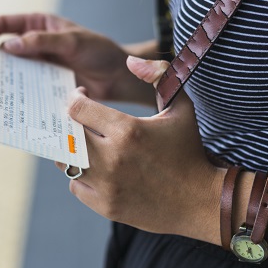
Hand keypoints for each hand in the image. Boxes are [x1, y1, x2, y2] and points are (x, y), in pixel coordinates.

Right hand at [0, 13, 152, 102]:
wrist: (118, 77)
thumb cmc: (99, 51)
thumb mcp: (72, 41)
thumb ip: (42, 41)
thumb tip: (9, 45)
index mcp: (39, 25)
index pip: (7, 23)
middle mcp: (35, 44)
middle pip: (6, 48)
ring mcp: (40, 65)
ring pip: (15, 70)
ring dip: (6, 79)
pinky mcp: (45, 84)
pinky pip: (27, 87)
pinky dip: (20, 93)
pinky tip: (16, 102)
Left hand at [57, 57, 224, 243]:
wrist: (202, 201)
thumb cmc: (188, 150)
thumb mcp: (180, 107)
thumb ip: (159, 75)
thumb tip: (130, 61)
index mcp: (127, 130)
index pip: (77, 108)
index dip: (75, 98)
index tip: (81, 96)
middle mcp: (112, 158)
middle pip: (67, 135)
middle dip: (69, 124)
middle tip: (79, 121)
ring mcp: (107, 185)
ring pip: (66, 162)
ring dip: (72, 151)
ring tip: (86, 145)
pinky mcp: (105, 206)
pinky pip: (76, 186)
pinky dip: (81, 177)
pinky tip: (96, 169)